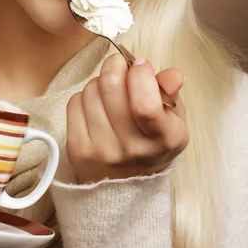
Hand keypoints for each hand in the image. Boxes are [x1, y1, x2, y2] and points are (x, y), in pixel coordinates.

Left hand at [66, 53, 188, 183]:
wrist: (128, 182)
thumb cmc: (153, 141)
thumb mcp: (173, 118)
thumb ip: (171, 92)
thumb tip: (172, 74)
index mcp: (163, 139)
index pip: (145, 104)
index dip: (140, 75)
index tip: (141, 65)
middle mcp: (131, 149)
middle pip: (111, 87)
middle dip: (116, 65)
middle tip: (122, 67)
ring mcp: (101, 150)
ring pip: (90, 90)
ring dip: (100, 82)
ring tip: (111, 93)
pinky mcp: (77, 149)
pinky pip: (74, 102)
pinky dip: (85, 97)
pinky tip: (97, 107)